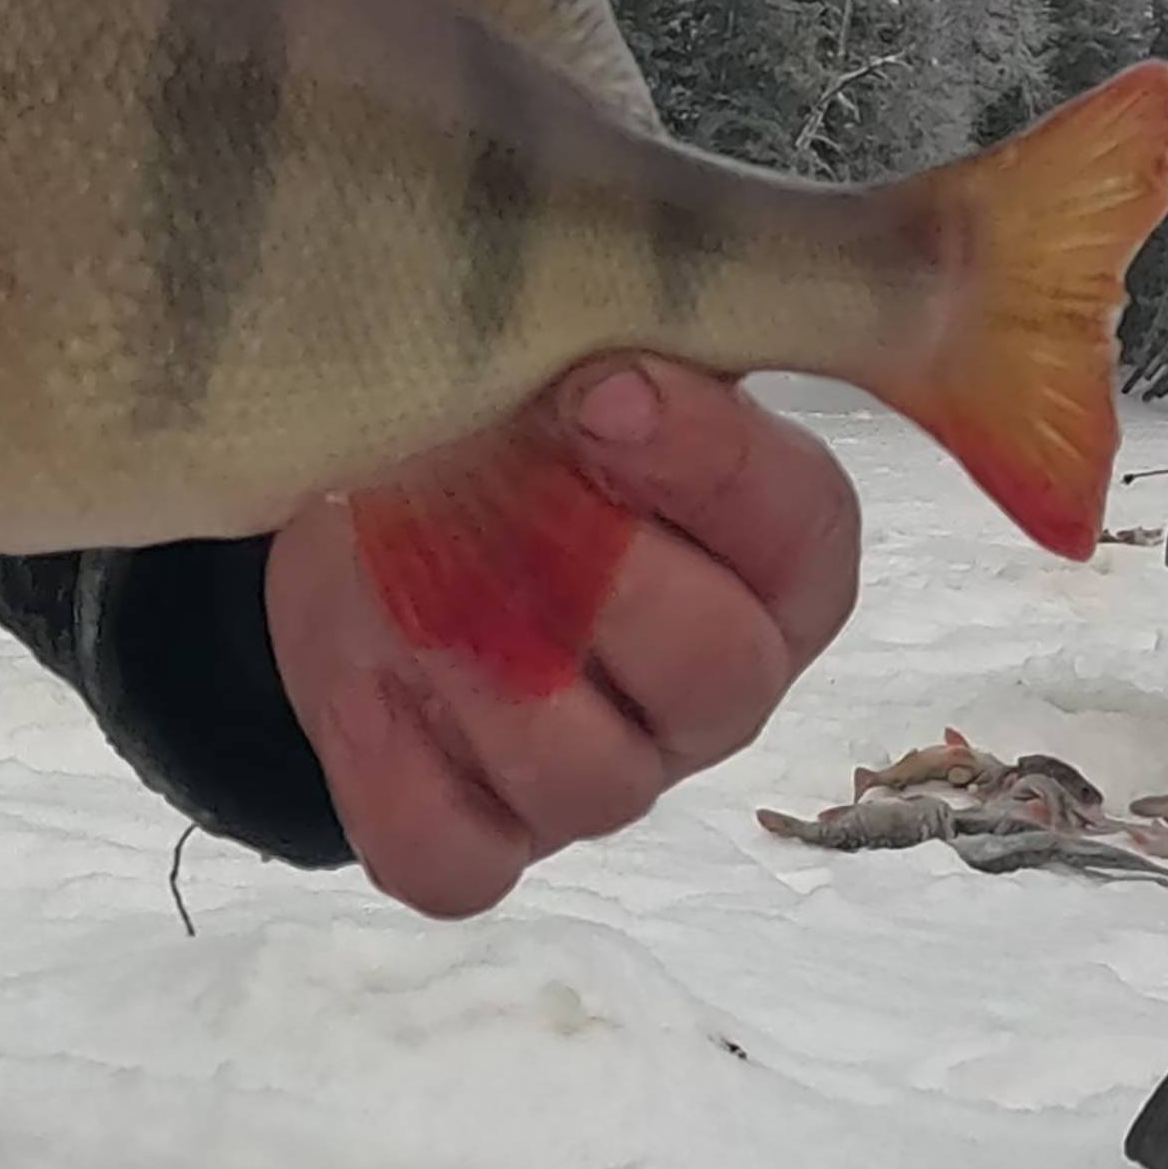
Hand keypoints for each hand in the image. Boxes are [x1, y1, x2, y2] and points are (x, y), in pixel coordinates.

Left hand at [264, 361, 864, 920]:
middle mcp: (718, 691)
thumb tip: (657, 305)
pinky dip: (395, 773)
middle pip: (712, 669)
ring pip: (588, 776)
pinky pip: (458, 862)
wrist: (368, 492)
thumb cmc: (502, 405)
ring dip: (483, 654)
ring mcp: (607, 784)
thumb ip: (658, 310)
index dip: (706, 463)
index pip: (800, 532)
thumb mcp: (579, 332)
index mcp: (784, 565)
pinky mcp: (485, 842)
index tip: (600, 384)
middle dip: (590, 562)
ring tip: (409, 549)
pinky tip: (367, 672)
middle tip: (489, 469)